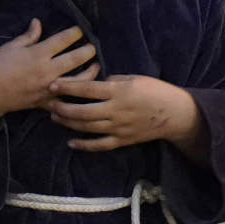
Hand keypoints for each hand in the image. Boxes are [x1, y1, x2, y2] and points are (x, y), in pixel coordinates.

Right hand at [0, 20, 97, 119]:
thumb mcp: (11, 46)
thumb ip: (29, 36)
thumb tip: (38, 22)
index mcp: (38, 54)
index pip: (64, 40)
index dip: (75, 33)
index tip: (80, 30)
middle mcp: (47, 70)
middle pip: (76, 59)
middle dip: (88, 51)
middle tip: (92, 47)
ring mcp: (49, 88)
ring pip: (78, 81)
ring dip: (90, 73)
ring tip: (96, 66)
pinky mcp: (47, 102)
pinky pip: (66, 101)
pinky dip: (77, 97)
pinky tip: (85, 92)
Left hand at [45, 74, 203, 153]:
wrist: (174, 113)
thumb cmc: (155, 91)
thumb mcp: (134, 78)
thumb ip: (113, 80)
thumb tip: (95, 81)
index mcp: (118, 91)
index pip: (87, 89)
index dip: (68, 87)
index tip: (52, 84)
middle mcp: (115, 110)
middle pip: (82, 111)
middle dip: (63, 107)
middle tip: (50, 103)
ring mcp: (118, 127)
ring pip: (87, 128)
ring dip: (69, 123)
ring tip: (56, 117)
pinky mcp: (122, 140)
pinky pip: (99, 145)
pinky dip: (84, 145)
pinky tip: (71, 142)